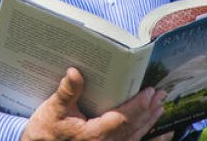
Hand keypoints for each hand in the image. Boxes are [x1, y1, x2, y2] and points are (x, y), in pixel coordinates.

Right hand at [20, 68, 169, 140]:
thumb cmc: (46, 132)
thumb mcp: (53, 110)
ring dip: (149, 122)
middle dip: (148, 110)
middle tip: (160, 94)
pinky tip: (160, 134)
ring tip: (160, 108)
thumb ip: (67, 92)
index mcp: (94, 135)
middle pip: (133, 127)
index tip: (149, 92)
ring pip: (135, 137)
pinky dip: (147, 138)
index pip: (123, 119)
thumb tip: (74, 72)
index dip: (138, 105)